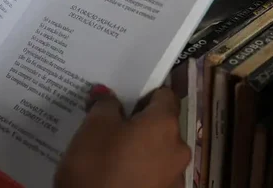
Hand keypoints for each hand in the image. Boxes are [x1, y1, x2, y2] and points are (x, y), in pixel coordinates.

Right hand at [55, 86, 190, 187]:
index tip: (125, 99)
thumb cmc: (96, 166)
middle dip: (140, 125)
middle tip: (112, 128)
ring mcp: (174, 178)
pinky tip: (117, 177)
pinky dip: (140, 172)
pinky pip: (154, 176)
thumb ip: (105, 104)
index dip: (145, 93)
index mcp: (166, 124)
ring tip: (111, 156)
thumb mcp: (93, 126)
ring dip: (141, 150)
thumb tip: (107, 94)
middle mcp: (179, 149)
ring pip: (158, 153)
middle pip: (163, 126)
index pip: (165, 95)